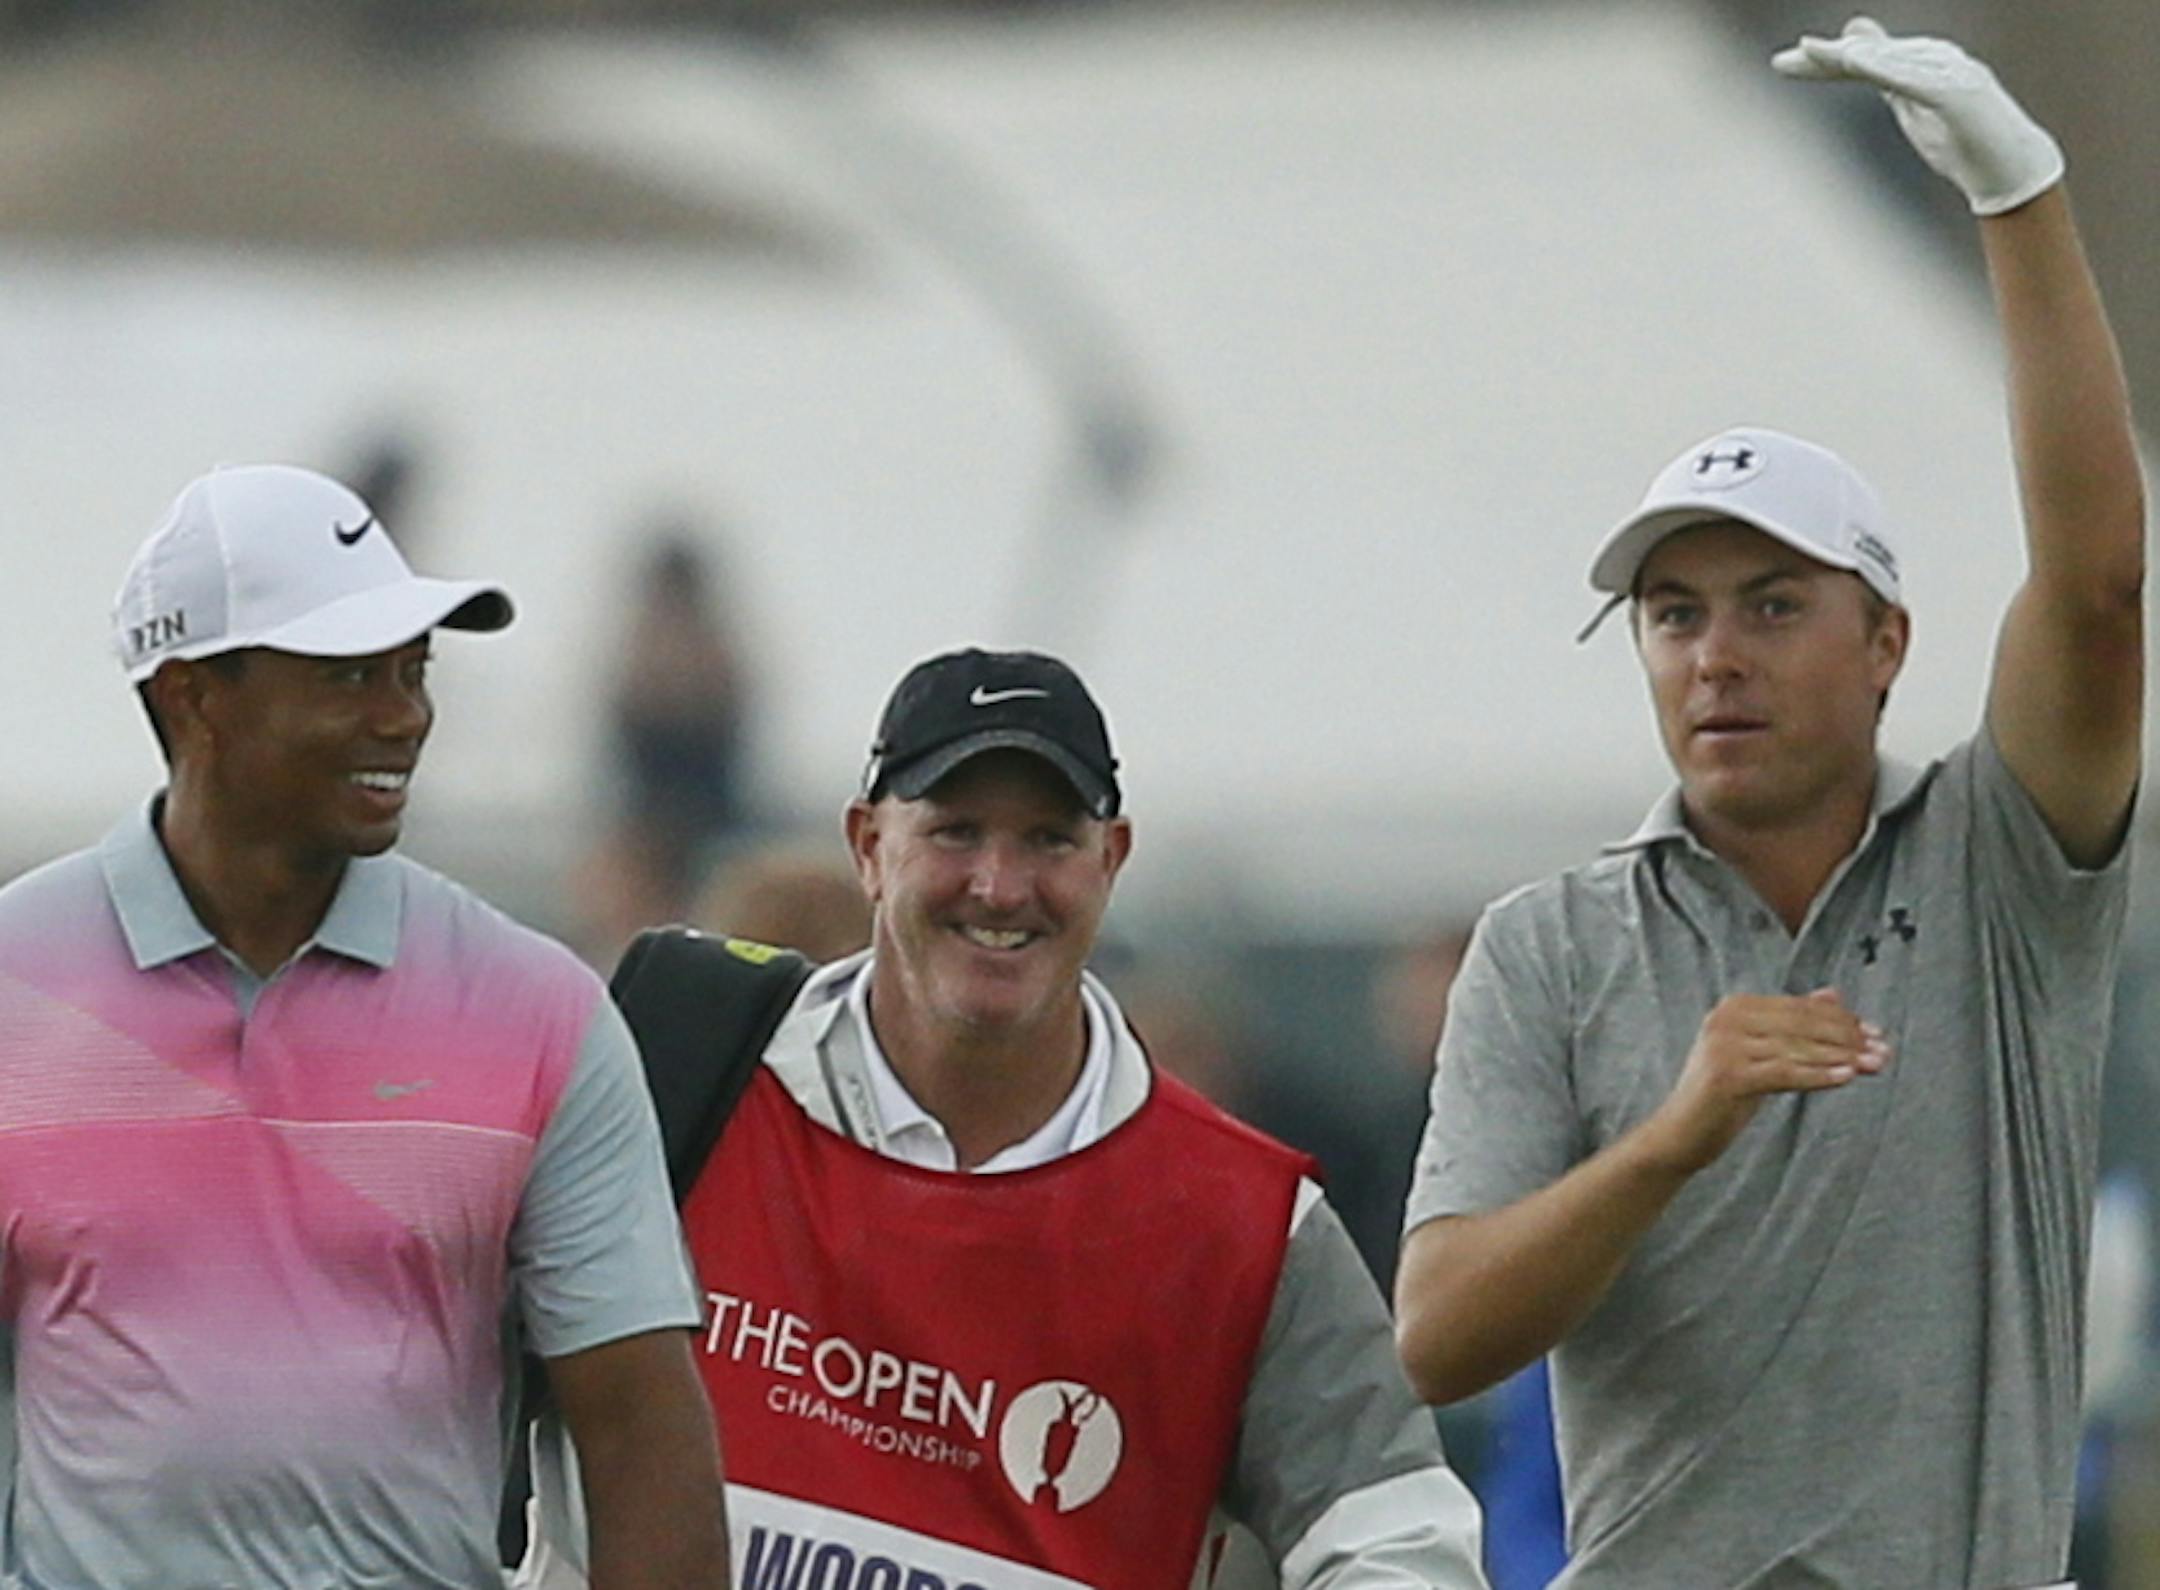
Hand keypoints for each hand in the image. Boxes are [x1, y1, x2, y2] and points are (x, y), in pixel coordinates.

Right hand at [1639, 989, 1889, 1175]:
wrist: (1679, 1134)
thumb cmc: (1723, 1095)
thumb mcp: (1761, 1053)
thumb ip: (1793, 1024)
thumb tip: (1833, 994)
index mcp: (1735, 1007)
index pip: (1800, 1008)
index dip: (1842, 1020)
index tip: (1877, 1034)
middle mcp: (1726, 1018)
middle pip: (1802, 1025)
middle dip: (1848, 1039)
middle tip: (1884, 1052)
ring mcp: (1724, 1045)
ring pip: (1797, 1049)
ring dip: (1842, 1058)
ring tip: (1875, 1065)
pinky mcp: (1727, 1075)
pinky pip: (1784, 1073)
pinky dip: (1818, 1075)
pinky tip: (1847, 1078)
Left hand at [1772, 16, 2063, 215]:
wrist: (2010, 170)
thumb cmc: (1961, 140)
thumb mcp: (1910, 108)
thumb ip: (1884, 78)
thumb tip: (1854, 49)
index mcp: (1920, 66)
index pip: (1863, 61)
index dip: (1824, 61)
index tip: (1782, 65)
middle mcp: (1936, 62)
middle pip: (1873, 57)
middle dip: (1830, 57)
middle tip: (1788, 58)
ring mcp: (1950, 76)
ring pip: (1892, 63)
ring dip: (1854, 56)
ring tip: (1813, 51)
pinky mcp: (1959, 96)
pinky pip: (1919, 81)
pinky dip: (1889, 70)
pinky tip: (1860, 63)